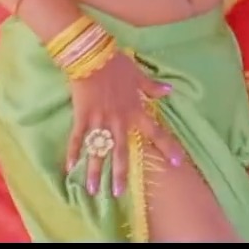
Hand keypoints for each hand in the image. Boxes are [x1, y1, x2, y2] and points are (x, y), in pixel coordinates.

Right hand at [67, 52, 183, 199]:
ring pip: (98, 151)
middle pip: (121, 152)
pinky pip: (78, 139)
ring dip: (95, 171)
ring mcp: (100, 120)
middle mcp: (119, 121)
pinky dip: (74, 153)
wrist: (92, 55)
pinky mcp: (83, 117)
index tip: (178, 163)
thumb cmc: (116, 64)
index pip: (156, 132)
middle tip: (118, 193)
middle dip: (119, 173)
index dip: (168, 147)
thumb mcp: (138, 75)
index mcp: (135, 111)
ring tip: (93, 190)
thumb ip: (152, 87)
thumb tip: (169, 91)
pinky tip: (70, 168)